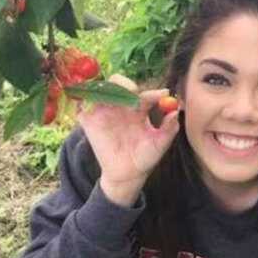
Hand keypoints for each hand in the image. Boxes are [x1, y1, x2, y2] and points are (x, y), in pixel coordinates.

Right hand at [76, 75, 179, 203]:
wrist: (128, 174)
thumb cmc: (146, 157)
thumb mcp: (159, 144)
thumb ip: (169, 129)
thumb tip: (176, 112)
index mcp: (139, 108)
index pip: (144, 94)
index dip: (153, 93)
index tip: (162, 95)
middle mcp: (121, 106)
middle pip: (119, 84)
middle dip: (125, 84)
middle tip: (133, 92)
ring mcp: (104, 111)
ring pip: (100, 89)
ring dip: (104, 87)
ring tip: (112, 94)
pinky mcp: (89, 120)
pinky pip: (81, 105)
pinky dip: (81, 98)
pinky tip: (88, 100)